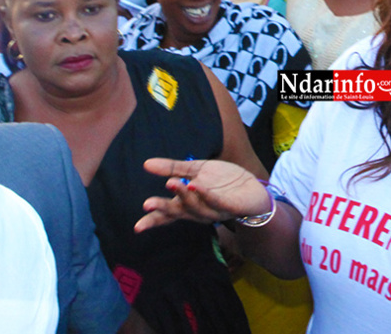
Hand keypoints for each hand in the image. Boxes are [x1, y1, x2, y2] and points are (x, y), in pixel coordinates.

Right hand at [134, 158, 270, 232]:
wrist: (253, 187)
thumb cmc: (222, 182)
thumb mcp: (195, 170)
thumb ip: (172, 168)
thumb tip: (146, 164)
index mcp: (188, 204)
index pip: (168, 214)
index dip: (153, 220)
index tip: (137, 227)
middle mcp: (199, 211)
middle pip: (179, 212)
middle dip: (163, 208)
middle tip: (147, 204)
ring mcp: (215, 210)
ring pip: (196, 207)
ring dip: (184, 196)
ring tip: (173, 183)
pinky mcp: (231, 206)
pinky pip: (217, 202)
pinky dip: (207, 195)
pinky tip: (197, 185)